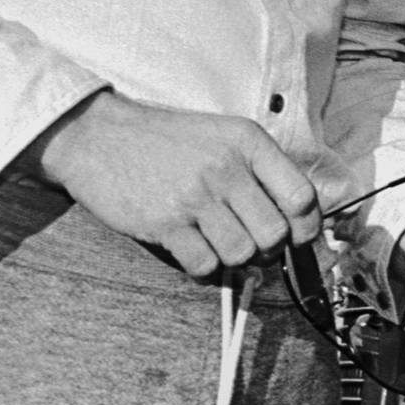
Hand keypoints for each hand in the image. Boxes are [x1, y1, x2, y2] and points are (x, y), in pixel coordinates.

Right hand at [36, 91, 321, 275]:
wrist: (99, 136)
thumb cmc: (167, 141)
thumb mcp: (223, 136)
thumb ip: (259, 170)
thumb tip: (294, 220)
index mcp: (249, 143)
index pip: (302, 197)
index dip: (306, 226)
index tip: (296, 236)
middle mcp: (227, 169)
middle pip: (275, 234)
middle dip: (269, 249)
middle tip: (252, 244)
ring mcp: (195, 197)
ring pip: (242, 253)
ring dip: (236, 260)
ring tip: (221, 246)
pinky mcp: (164, 223)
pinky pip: (204, 264)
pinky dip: (204, 268)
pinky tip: (196, 252)